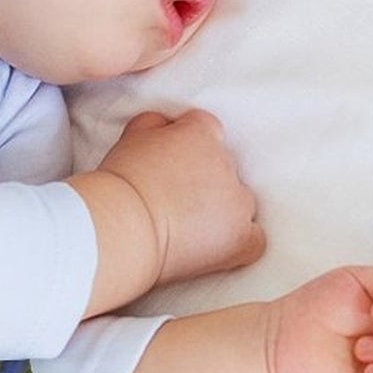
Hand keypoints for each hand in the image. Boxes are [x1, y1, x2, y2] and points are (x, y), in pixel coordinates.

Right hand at [98, 109, 264, 285]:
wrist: (121, 226)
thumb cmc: (119, 184)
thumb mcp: (130, 137)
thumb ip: (154, 125)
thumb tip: (165, 125)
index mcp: (201, 133)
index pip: (205, 130)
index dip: (186, 147)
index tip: (169, 164)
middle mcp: (226, 163)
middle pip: (223, 168)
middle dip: (203, 181)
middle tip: (170, 199)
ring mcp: (237, 202)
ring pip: (239, 202)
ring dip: (220, 210)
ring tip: (186, 227)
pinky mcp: (240, 238)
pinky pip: (254, 238)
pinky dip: (239, 242)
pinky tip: (216, 247)